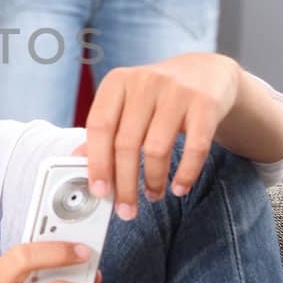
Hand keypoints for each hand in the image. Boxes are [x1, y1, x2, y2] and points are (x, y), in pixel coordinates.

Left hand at [82, 53, 241, 218]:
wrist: (205, 73)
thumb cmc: (158, 96)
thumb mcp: (127, 104)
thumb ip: (105, 131)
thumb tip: (77, 162)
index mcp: (118, 82)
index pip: (99, 126)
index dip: (96, 162)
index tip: (99, 191)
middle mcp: (145, 82)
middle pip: (126, 143)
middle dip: (124, 184)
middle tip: (125, 209)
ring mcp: (177, 91)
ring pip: (157, 148)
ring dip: (152, 181)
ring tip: (153, 195)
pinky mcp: (205, 104)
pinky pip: (194, 148)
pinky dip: (185, 174)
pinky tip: (178, 188)